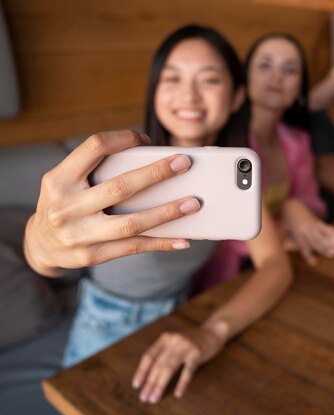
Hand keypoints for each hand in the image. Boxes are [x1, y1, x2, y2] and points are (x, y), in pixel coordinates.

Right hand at [23, 130, 198, 276]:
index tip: (147, 140)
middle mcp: (66, 206)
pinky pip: (133, 248)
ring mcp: (78, 235)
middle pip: (120, 187)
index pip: (94, 147)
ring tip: (193, 204)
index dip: (124, 139)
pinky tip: (182, 240)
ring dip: (167, 213)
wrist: (39, 245)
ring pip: (132, 222)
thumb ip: (96, 170)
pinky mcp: (91, 256)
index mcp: (59, 179)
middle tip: (185, 163)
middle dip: (156, 174)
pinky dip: (160, 243)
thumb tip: (152, 161)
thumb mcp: (66, 181)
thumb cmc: (64, 203)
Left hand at [132, 325, 225, 403]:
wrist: (213, 331)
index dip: (141, 371)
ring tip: (155, 398)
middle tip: (144, 397)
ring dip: (160, 385)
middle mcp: (173, 340)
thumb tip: (149, 376)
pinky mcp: (197, 353)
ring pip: (169, 368)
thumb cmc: (191, 341)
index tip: (136, 386)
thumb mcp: (174, 342)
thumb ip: (163, 353)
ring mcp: (186, 346)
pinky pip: (188, 370)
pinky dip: (182, 383)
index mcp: (165, 338)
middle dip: (150, 383)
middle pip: (158, 364)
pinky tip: (178, 393)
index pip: (149, 356)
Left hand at [281, 199, 333, 264]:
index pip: (303, 246)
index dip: (308, 255)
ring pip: (322, 236)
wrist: (292, 206)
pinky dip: (332, 232)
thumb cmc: (287, 221)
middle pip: (316, 241)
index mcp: (297, 234)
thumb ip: (286, 241)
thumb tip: (283, 250)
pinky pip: (325, 227)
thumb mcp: (284, 231)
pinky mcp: (316, 222)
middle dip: (325, 249)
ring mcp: (312, 226)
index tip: (314, 263)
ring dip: (330, 243)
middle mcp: (305, 230)